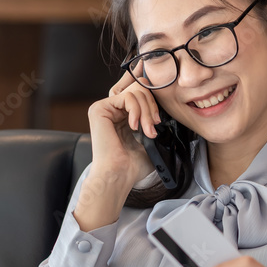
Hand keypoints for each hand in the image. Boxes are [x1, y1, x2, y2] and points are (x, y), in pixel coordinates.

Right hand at [86, 72, 158, 186]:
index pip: (141, 96)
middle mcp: (111, 110)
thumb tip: (166, 111)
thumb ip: (153, 123)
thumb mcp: (148, 141)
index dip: (153, 104)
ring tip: (147, 131)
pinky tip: (134, 127)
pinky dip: (137, 111)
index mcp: (121, 116)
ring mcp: (104, 108)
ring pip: (135, 93)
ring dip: (146, 113)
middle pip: (139, 90)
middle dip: (152, 107)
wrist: (118, 176)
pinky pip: (127, 97)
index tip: (158, 122)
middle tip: (154, 126)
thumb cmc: (131, 166)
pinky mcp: (99, 109)